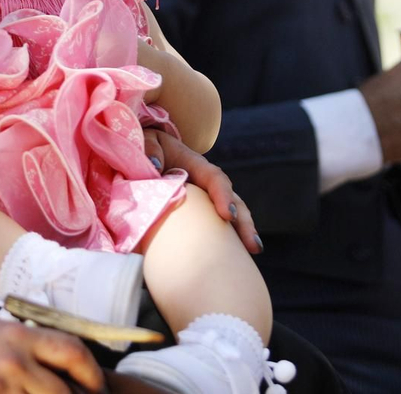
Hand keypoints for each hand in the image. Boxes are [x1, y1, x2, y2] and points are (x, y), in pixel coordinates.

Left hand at [142, 129, 262, 253]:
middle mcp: (206, 183)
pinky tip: (231, 258)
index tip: (228, 215)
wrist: (146, 152)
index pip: (215, 179)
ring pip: (230, 215)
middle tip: (251, 245)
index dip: (223, 195)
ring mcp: (205, 199)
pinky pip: (214, 226)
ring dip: (242, 233)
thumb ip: (151, 149)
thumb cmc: (149, 147)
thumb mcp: (149, 141)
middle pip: (232, 200)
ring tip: (254, 251)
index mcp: (195, 165)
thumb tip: (154, 164)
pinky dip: (225, 240)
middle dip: (243, 222)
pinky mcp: (199, 213)